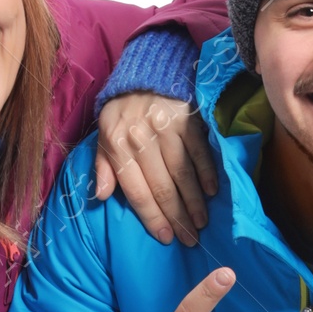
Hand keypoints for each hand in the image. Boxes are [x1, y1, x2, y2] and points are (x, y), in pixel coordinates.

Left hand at [94, 92, 218, 247]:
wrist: (146, 72)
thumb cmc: (122, 112)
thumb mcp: (104, 136)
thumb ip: (102, 167)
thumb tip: (101, 197)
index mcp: (117, 146)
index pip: (136, 191)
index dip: (152, 217)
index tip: (166, 238)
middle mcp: (141, 138)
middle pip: (162, 187)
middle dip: (176, 217)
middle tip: (189, 240)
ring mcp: (166, 128)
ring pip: (182, 173)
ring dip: (193, 201)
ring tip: (201, 223)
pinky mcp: (187, 118)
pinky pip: (199, 151)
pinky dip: (206, 173)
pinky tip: (211, 192)